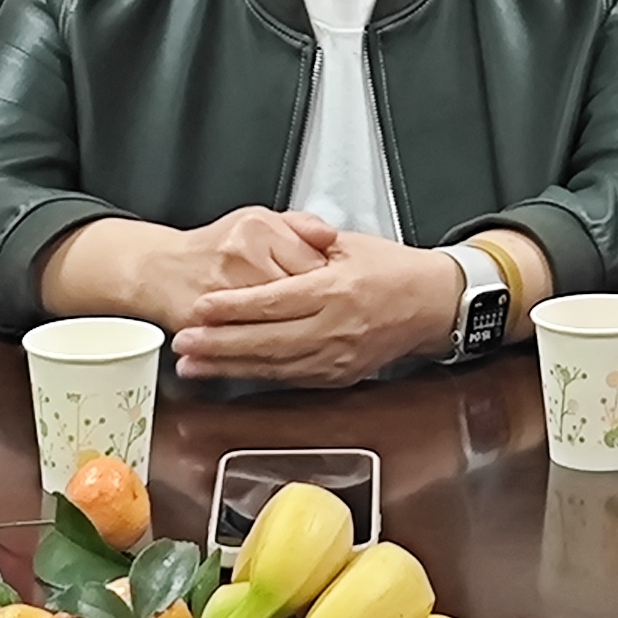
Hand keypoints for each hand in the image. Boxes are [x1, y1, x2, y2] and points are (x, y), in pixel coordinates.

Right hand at [40, 208, 340, 331]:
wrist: (162, 268)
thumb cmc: (216, 245)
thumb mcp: (260, 219)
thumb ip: (300, 224)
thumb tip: (330, 236)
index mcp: (256, 232)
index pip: (308, 265)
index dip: (330, 285)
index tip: (342, 297)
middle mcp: (237, 260)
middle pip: (292, 300)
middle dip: (316, 317)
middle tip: (331, 324)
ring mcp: (218, 294)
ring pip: (269, 327)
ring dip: (295, 342)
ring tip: (315, 348)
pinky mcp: (202, 324)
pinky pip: (239, 347)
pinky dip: (262, 359)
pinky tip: (284, 363)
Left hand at [171, 231, 459, 386]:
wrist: (434, 305)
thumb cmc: (393, 270)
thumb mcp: (350, 243)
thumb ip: (306, 240)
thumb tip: (272, 238)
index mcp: (335, 290)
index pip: (274, 301)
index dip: (233, 307)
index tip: (200, 308)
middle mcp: (335, 328)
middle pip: (266, 341)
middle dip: (219, 345)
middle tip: (183, 343)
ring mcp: (337, 358)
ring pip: (274, 367)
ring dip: (230, 367)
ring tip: (193, 365)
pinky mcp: (339, 377)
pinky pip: (291, 379)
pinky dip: (258, 377)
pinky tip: (231, 374)